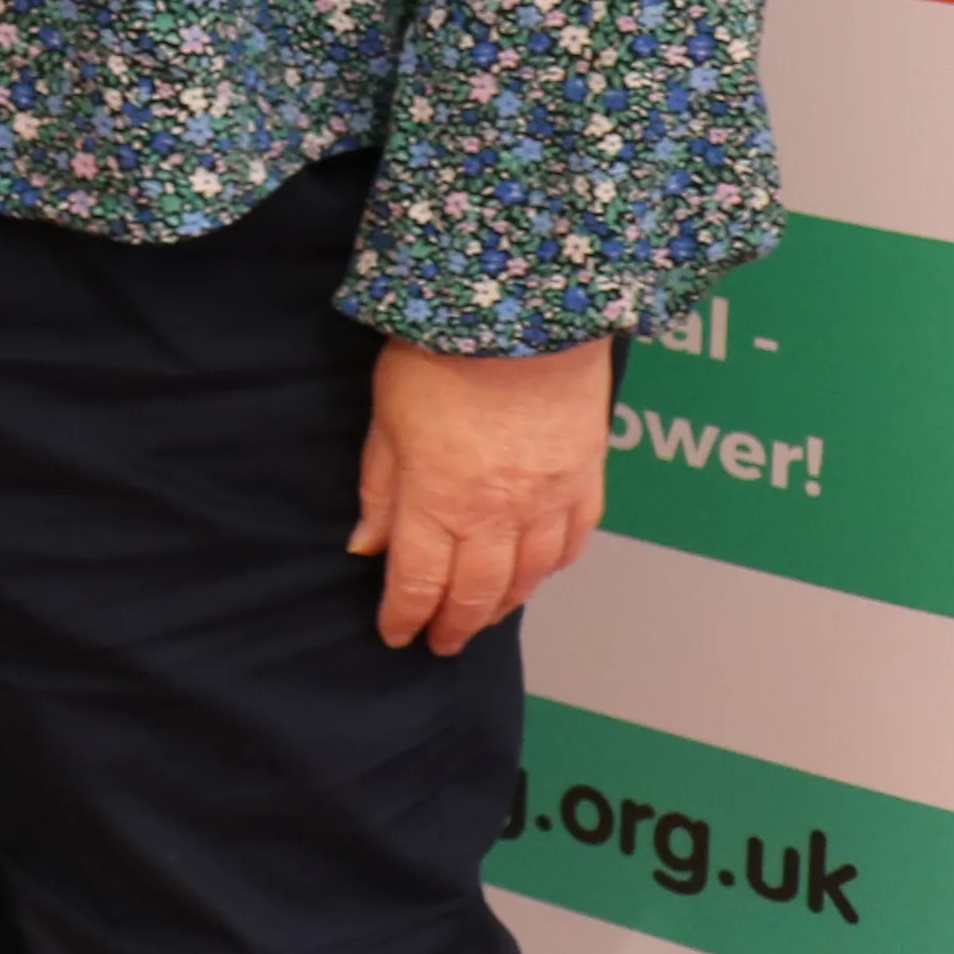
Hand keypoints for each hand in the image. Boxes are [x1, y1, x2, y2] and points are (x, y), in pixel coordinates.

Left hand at [353, 334, 611, 651]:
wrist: (522, 312)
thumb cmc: (440, 355)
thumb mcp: (387, 421)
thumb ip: (381, 489)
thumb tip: (367, 545)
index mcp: (438, 501)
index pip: (419, 583)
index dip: (405, 617)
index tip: (396, 634)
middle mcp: (497, 514)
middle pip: (477, 593)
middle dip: (455, 624)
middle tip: (441, 642)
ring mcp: (548, 500)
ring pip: (529, 577)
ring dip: (504, 605)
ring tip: (484, 616)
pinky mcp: (586, 478)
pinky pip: (573, 541)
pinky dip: (553, 566)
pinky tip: (539, 572)